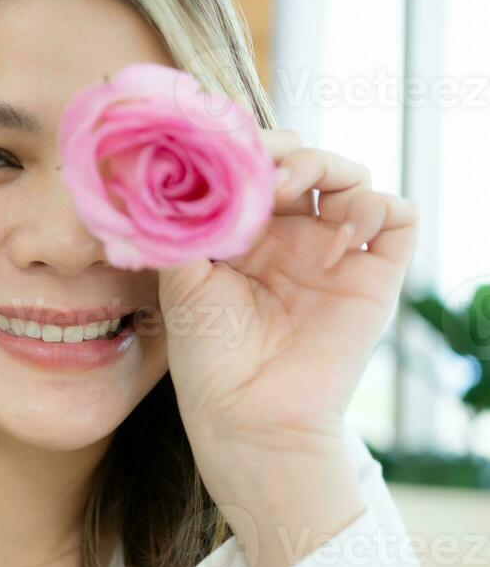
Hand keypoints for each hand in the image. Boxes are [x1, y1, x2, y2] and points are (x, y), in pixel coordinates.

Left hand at [157, 130, 416, 566]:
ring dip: (327, 164)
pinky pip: (396, 217)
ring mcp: (333, 254)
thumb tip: (170, 167)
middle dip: (285, 151)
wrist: (249, 417)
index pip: (255, 168)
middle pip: (304, 162)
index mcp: (242, 236)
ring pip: (350, 178)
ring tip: (293, 186)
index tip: (226, 150)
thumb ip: (181, 222)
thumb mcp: (181, 279)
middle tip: (262, 171)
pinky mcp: (374, 276)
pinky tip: (342, 218)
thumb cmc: (208, 357)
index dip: (246, 149)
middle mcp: (289, 239)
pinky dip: (379, 201)